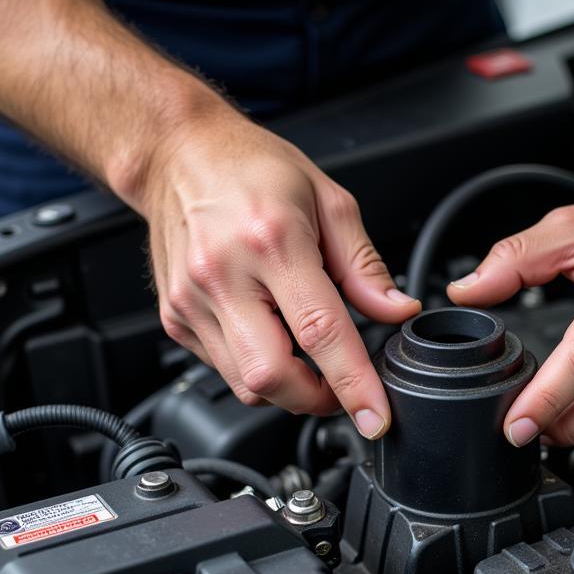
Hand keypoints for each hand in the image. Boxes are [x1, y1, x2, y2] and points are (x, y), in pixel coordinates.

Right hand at [138, 112, 418, 435]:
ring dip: (288, 388)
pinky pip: (223, 369)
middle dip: (317, 400)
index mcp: (273, 242)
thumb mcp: (329, 202)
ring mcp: (192, 300)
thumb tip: (397, 311)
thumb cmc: (253, 169)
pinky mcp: (175, 317)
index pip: (321, 333)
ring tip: (307, 356)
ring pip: (245, 384)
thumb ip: (365, 267)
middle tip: (342, 390)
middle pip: (273, 377)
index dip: (354, 385)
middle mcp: (224, 275)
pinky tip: (269, 336)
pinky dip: (256, 368)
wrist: (178, 154)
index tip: (376, 419)